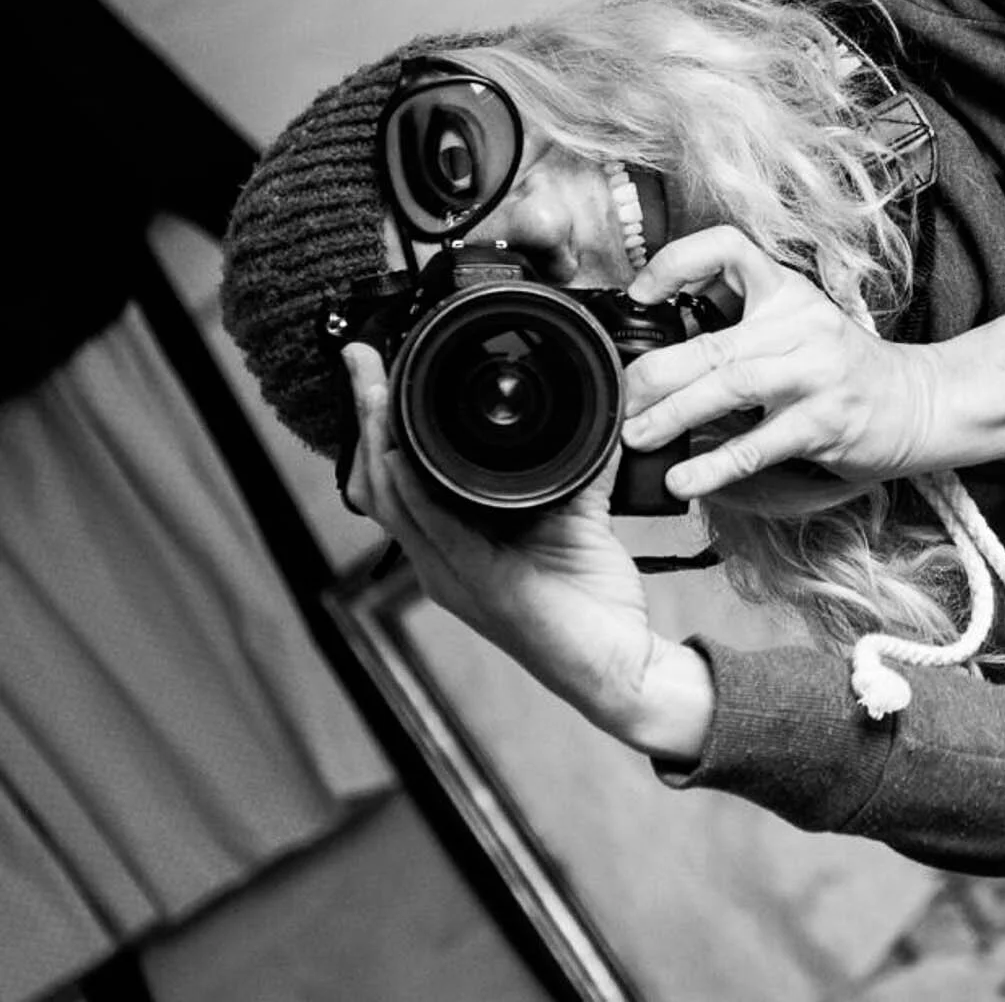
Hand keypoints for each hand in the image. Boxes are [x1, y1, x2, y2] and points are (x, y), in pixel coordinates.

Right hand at [342, 342, 708, 755]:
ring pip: (393, 500)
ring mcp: (455, 578)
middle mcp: (440, 563)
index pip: (394, 479)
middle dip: (363, 417)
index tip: (373, 369)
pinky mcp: (485, 588)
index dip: (376, 425)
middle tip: (359, 360)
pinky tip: (406, 458)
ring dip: (379, 440)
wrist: (622, 667)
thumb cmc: (592, 605)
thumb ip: (578, 470)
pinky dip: (418, 491)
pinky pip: (438, 532)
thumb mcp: (580, 520)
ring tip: (373, 389)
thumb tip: (596, 411)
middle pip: (377, 483)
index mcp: (452, 546)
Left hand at [621, 225, 941, 498]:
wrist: (917, 402)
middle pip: (711, 341)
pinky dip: (713, 466)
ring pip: (728, 387)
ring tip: (636, 436)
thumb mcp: (797, 326)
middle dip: (652, 374)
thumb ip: (739, 327)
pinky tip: (684, 480)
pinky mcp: (824, 422)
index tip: (640, 295)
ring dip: (672, 415)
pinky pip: (758, 445)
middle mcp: (800, 324)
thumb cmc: (844, 368)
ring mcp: (814, 373)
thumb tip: (658, 352)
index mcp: (787, 291)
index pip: (728, 247)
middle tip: (620, 397)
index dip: (676, 263)